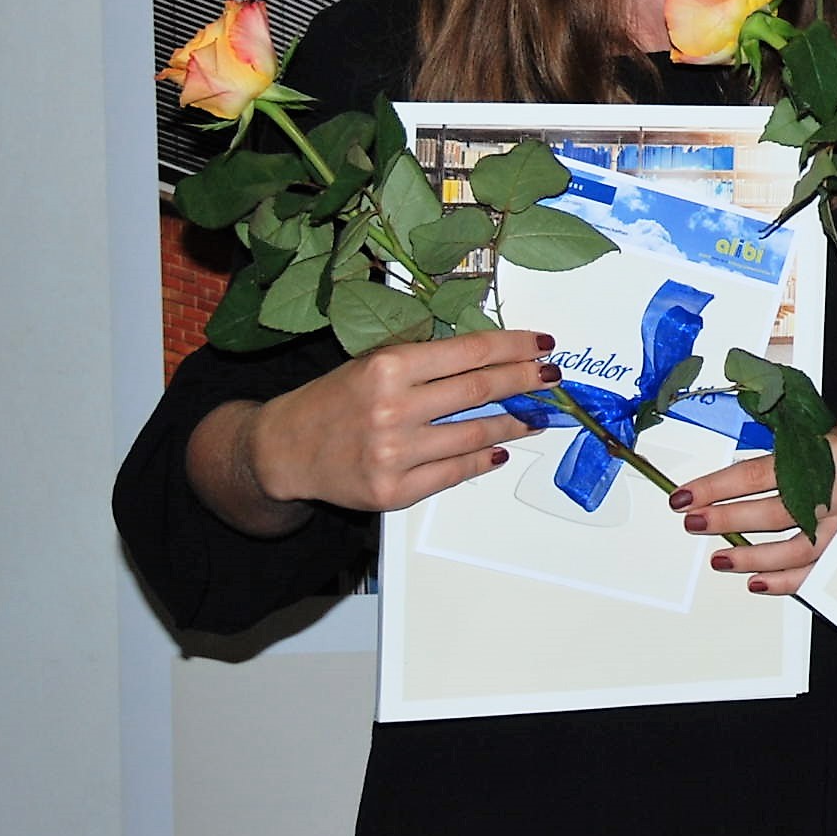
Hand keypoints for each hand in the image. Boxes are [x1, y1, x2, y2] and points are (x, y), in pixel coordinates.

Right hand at [204, 329, 551, 529]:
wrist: (283, 449)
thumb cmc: (334, 399)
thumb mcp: (374, 363)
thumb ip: (427, 361)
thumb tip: (494, 358)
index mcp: (388, 367)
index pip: (470, 352)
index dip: (514, 347)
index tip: (543, 344)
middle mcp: (392, 408)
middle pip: (481, 390)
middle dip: (526, 381)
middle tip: (553, 377)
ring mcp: (393, 454)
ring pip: (476, 434)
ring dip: (515, 422)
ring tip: (535, 415)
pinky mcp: (393, 491)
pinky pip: (456, 472)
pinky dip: (484, 458)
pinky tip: (500, 448)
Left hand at [668, 414, 836, 594]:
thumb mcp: (809, 434)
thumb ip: (773, 458)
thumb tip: (720, 486)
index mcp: (826, 453)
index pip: (758, 474)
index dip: (716, 487)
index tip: (686, 497)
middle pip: (773, 513)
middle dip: (726, 521)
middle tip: (695, 524)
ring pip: (793, 550)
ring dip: (749, 557)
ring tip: (720, 559)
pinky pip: (815, 571)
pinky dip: (783, 581)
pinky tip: (756, 581)